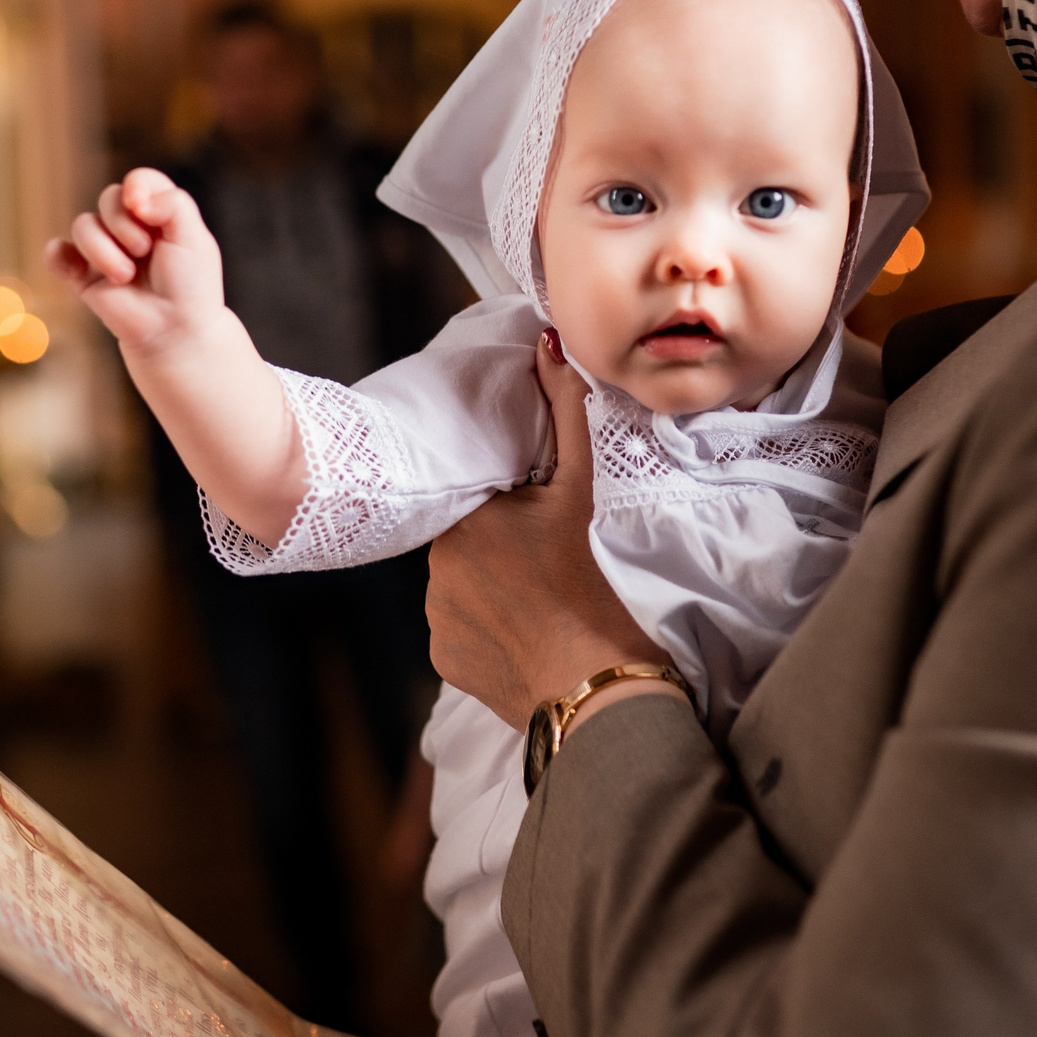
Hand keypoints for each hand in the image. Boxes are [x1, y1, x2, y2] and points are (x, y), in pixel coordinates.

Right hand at [44, 168, 228, 357]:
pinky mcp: (82, 274)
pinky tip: (77, 269)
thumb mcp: (194, 238)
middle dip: (124, 225)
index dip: (137, 187)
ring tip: (125, 277)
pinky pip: (56, 253)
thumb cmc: (189, 284)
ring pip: (83, 225)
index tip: (142, 209)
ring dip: (103, 251)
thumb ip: (173, 204)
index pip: (139, 181)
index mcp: (158, 212)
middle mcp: (129, 226)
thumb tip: (133, 198)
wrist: (174, 330)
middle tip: (144, 252)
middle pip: (109, 198)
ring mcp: (104, 249)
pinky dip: (58, 255)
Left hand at [428, 333, 664, 730]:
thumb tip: (546, 343)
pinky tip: (530, 635)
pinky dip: (492, 631)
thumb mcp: (587, 490)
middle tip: (556, 559)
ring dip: (497, 587)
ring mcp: (436, 619)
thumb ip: (567, 411)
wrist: (601, 694)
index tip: (547, 514)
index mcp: (466, 517)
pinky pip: (464, 633)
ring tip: (547, 600)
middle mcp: (435, 567)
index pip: (484, 492)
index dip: (517, 498)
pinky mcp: (446, 662)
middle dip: (506, 542)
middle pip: (473, 538)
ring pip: (466, 585)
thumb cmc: (599, 588)